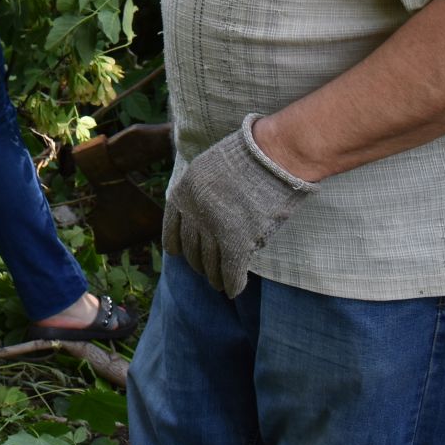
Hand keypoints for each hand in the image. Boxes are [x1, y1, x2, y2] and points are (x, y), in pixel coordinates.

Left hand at [162, 112, 318, 297]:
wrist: (273, 154)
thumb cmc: (249, 155)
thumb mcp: (209, 168)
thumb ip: (202, 192)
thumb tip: (202, 217)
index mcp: (184, 192)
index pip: (171, 228)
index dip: (176, 244)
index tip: (178, 253)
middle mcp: (194, 212)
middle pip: (191, 249)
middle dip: (198, 263)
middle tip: (205, 271)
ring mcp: (214, 227)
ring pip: (210, 263)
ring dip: (214, 276)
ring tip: (218, 283)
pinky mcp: (237, 240)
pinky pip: (231, 271)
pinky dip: (233, 283)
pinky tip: (234, 290)